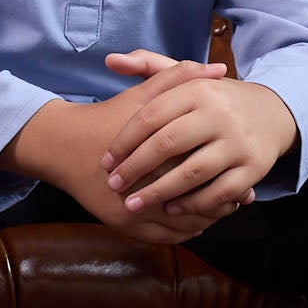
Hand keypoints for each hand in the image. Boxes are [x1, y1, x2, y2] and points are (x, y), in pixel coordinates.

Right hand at [1, 57, 230, 242]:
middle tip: (239, 197)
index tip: (243, 170)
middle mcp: (148, 189)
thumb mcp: (143, 94)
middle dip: (221, 202)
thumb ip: (180, 77)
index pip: (204, 173)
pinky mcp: (125, 227)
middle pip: (199, 205)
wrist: (64, 146)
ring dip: (204, 220)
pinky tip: (195, 221)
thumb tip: (218, 69)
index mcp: (160, 156)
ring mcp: (135, 213)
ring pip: (184, 227)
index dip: (228, 174)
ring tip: (219, 209)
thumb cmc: (108, 116)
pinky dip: (185, 232)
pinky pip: (166, 238)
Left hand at [101, 70, 297, 220]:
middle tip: (113, 185)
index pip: (151, 116)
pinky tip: (170, 209)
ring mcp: (239, 142)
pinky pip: (218, 193)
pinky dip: (192, 204)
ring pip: (192, 173)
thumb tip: (109, 60)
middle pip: (168, 144)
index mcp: (199, 90)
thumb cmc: (215, 99)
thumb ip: (147, 65)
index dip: (124, 141)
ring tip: (133, 205)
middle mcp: (220, 114)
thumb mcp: (186, 78)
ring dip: (158, 192)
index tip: (106, 161)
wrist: (272, 112)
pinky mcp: (254, 168)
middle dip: (135, 168)